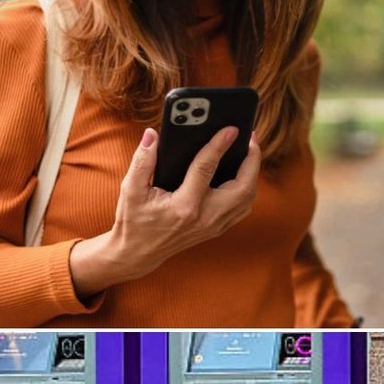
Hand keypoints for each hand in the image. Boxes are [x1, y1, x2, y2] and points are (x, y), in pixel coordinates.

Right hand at [68, 126, 261, 298]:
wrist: (137, 254)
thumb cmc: (134, 220)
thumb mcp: (130, 190)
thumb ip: (142, 161)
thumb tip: (152, 135)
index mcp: (183, 206)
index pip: (206, 169)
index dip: (219, 145)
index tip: (231, 129)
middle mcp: (204, 217)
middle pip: (243, 186)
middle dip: (252, 160)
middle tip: (250, 136)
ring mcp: (214, 226)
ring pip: (247, 198)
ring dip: (253, 172)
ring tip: (249, 149)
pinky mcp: (217, 229)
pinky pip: (243, 206)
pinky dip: (248, 187)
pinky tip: (244, 171)